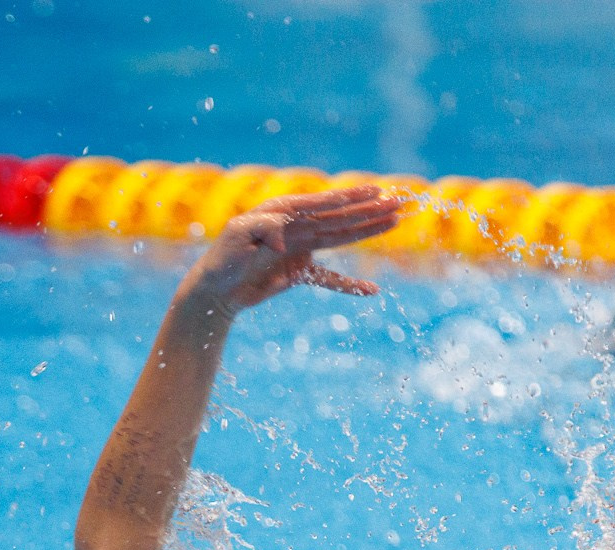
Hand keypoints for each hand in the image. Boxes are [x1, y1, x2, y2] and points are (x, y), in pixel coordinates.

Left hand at [177, 186, 403, 315]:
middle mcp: (297, 225)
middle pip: (340, 217)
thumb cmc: (222, 259)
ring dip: (368, 231)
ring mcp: (301, 248)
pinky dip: (348, 285)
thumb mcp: (236, 238)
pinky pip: (329, 277)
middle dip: (370, 210)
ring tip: (395, 222)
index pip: (322, 202)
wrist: (215, 292)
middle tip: (400, 202)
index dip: (350, 198)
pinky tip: (370, 291)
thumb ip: (260, 228)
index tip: (375, 192)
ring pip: (341, 238)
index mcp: (283, 211)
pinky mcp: (299, 272)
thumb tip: (283, 235)